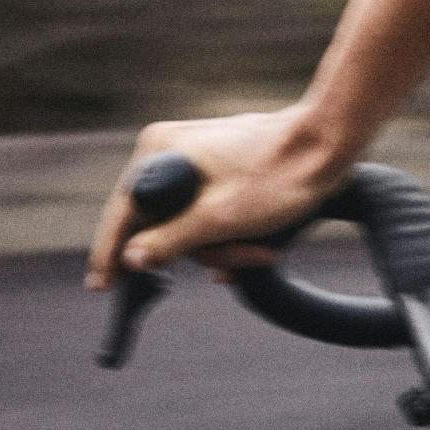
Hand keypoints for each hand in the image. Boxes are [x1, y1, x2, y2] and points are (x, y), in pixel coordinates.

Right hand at [83, 108, 348, 290]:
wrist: (328, 143)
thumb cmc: (278, 175)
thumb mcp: (220, 218)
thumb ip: (171, 240)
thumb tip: (130, 259)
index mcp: (160, 152)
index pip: (122, 212)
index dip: (110, 254)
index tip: (101, 287)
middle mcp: (169, 150)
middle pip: (160, 222)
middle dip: (199, 252)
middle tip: (229, 270)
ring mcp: (194, 157)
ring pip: (189, 222)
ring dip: (223, 247)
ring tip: (260, 251)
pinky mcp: (218, 167)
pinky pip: (209, 211)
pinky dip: (230, 233)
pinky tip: (259, 245)